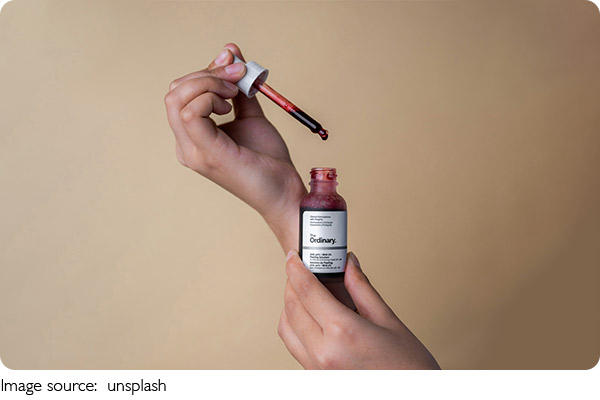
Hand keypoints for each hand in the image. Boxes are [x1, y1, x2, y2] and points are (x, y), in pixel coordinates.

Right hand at [164, 43, 306, 251]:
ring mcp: (193, 151)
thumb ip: (240, 87)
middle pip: (175, 91)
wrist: (284, 191)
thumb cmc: (268, 159)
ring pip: (178, 98)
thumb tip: (231, 50)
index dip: (206, 71)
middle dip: (207, 73)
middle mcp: (187, 145)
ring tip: (235, 93)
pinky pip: (191, 113)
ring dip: (209, 82)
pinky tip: (230, 105)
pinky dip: (210, 97)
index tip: (236, 65)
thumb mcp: (251, 114)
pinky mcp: (208, 154)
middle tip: (238, 76)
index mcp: (193, 137)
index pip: (181, 93)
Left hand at [278, 251, 439, 368]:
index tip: (294, 256)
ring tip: (306, 292)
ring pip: (286, 328)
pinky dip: (295, 326)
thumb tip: (349, 263)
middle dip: (292, 284)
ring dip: (290, 306)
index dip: (296, 268)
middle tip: (302, 269)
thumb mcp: (389, 321)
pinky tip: (312, 317)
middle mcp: (323, 352)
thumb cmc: (409, 367)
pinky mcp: (315, 377)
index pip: (307, 291)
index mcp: (343, 332)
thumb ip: (362, 288)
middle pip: (292, 307)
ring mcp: (316, 368)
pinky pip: (294, 346)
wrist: (412, 397)